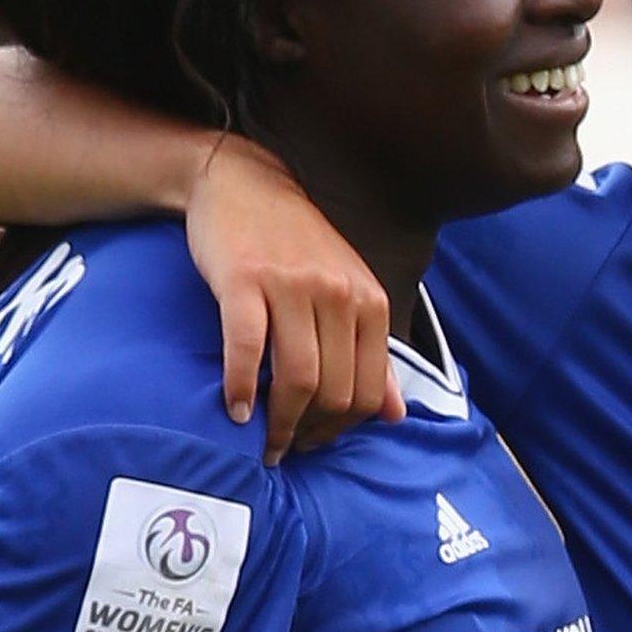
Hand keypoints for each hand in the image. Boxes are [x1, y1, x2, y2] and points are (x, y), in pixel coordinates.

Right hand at [184, 136, 403, 463]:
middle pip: (335, 392)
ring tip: (262, 442)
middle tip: (284, 448)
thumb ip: (373, 352)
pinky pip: (248, 348)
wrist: (244, 182)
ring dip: (279, 423)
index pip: (368, 390)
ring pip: (299, 378)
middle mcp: (338, 294)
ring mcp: (293, 287)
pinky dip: (241, 388)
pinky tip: (236, 411)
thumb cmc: (296, 244)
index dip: (341, 429)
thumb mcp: (348, 290)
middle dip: (310, 433)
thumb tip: (395, 415)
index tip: (314, 442)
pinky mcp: (246, 280)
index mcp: (369, 301)